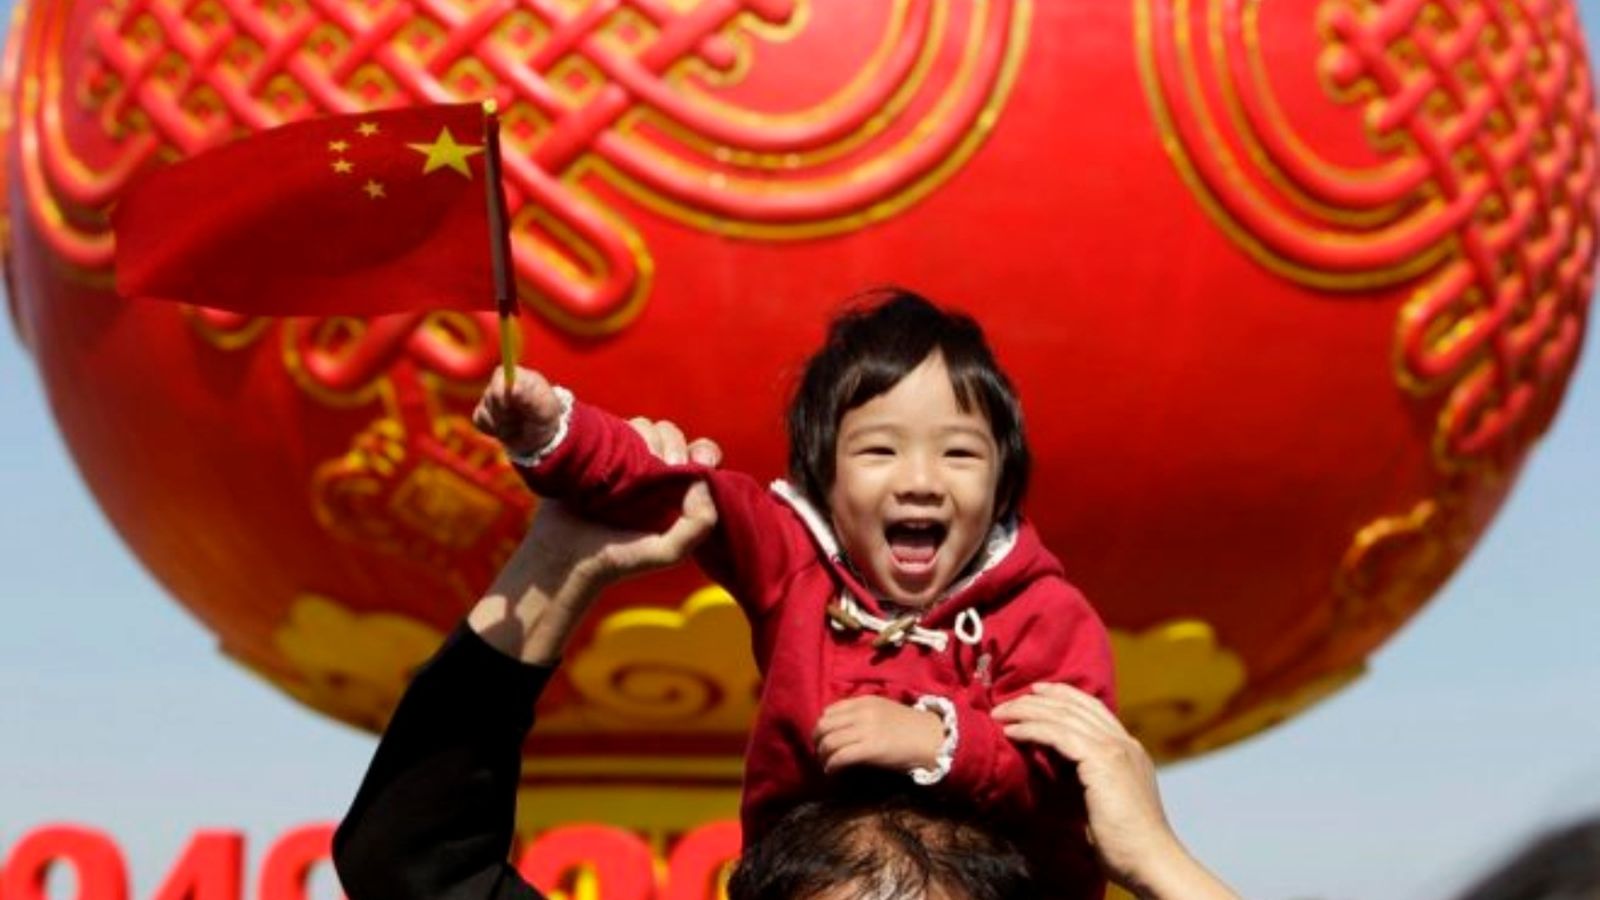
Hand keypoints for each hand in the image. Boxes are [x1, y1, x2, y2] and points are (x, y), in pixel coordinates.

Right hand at [472, 366, 565, 457]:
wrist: (540, 435)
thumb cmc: (545, 417)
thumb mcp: (545, 409)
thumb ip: (531, 398)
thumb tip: (514, 389)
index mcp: (519, 376)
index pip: (501, 375)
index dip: (501, 391)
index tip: (508, 406)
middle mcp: (502, 384)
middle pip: (490, 395)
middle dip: (506, 413)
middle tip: (521, 419)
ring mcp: (490, 398)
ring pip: (484, 411)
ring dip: (503, 425)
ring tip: (518, 425)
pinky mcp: (483, 413)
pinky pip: (480, 422)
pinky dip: (494, 431)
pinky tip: (507, 430)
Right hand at [535, 417, 721, 586]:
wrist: (564, 554)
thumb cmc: (619, 556)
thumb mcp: (668, 551)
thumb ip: (699, 525)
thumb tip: (703, 480)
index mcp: (676, 489)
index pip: (701, 455)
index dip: (703, 452)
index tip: (699, 464)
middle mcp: (653, 469)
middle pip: (672, 435)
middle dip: (672, 444)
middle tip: (662, 468)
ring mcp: (624, 457)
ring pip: (644, 426)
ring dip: (644, 437)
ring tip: (630, 466)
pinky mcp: (598, 450)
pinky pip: (613, 425)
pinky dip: (617, 432)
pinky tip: (610, 454)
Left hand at [813, 696, 944, 774]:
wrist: (934, 739)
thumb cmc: (911, 728)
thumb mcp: (884, 712)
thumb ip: (862, 715)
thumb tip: (840, 729)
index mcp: (865, 701)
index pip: (830, 711)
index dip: (822, 727)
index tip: (823, 739)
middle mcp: (863, 713)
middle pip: (824, 726)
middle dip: (817, 741)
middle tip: (820, 754)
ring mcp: (866, 730)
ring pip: (829, 742)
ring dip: (823, 756)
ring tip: (826, 765)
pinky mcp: (871, 749)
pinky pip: (840, 757)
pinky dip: (831, 766)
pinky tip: (832, 772)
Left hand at [992, 684, 1238, 899]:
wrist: (1150, 860)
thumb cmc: (1125, 843)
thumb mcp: (1102, 799)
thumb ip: (1084, 777)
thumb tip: (1054, 764)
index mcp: (1128, 749)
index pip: (1092, 708)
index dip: (1062, 694)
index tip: (1036, 692)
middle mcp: (1124, 742)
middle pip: (1074, 705)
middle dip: (1037, 699)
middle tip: (1007, 703)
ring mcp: (1115, 749)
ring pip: (1063, 715)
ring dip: (1026, 711)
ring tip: (1000, 714)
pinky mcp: (1102, 760)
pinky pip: (1057, 734)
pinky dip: (1031, 729)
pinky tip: (1011, 732)